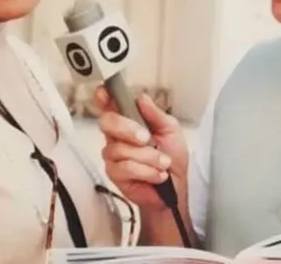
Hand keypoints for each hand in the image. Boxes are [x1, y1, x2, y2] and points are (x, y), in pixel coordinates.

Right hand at [95, 87, 189, 210]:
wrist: (177, 187)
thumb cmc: (173, 157)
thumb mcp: (170, 130)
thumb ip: (155, 114)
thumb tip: (141, 98)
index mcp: (129, 122)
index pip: (110, 106)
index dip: (103, 98)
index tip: (104, 92)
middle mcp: (117, 137)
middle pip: (107, 122)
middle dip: (128, 129)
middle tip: (147, 138)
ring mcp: (113, 156)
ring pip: (120, 149)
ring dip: (149, 156)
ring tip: (163, 162)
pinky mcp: (115, 175)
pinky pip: (125, 167)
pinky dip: (147, 171)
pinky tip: (158, 174)